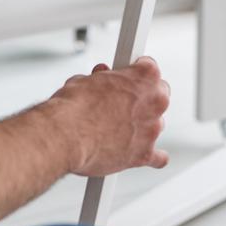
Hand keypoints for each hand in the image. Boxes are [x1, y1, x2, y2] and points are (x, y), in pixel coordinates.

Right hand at [52, 56, 170, 176]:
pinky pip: (158, 158)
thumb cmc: (73, 108)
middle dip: (144, 98)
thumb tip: (98, 85)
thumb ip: (101, 82)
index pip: (150, 68)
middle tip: (125, 102)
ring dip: (143, 126)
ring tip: (120, 128)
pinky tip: (140, 152)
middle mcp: (155, 102)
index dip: (135, 74)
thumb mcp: (85, 81)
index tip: (128, 78)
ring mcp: (151, 129)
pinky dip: (151, 156)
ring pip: (157, 125)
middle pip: (160, 95)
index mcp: (144, 77)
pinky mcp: (144, 154)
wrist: (64, 136)